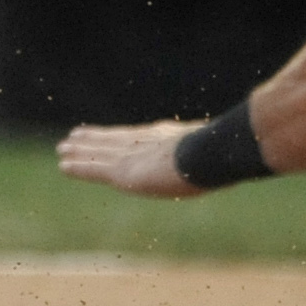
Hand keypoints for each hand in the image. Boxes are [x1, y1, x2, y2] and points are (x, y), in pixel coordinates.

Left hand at [54, 118, 217, 200]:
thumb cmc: (221, 155)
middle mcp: (144, 143)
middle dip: (93, 140)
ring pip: (98, 152)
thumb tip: (242, 150)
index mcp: (165, 139)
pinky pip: (94, 169)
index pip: (134, 137)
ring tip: (63, 148)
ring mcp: (133, 156)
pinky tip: (63, 165)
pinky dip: (79, 166)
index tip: (107, 133)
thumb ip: (217, 154)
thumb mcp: (218, 154)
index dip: (117, 136)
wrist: (210, 154)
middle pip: (112, 140)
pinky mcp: (124, 171)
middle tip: (73, 138)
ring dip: (79, 151)